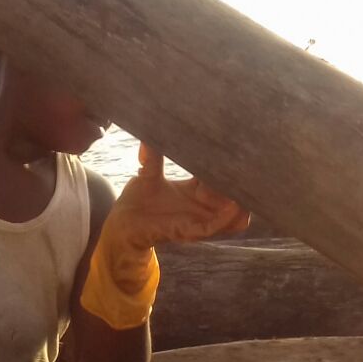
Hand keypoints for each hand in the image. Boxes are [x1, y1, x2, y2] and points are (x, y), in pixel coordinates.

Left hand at [80, 145, 248, 329]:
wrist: (122, 226)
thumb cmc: (137, 202)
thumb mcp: (147, 174)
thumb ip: (153, 155)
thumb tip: (151, 129)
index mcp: (195, 191)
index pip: (223, 178)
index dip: (230, 167)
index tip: (237, 151)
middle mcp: (202, 206)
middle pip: (235, 197)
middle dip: (240, 184)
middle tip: (240, 169)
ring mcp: (198, 220)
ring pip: (234, 217)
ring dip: (239, 204)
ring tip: (239, 188)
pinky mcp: (187, 232)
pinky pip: (213, 228)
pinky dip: (225, 219)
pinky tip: (232, 206)